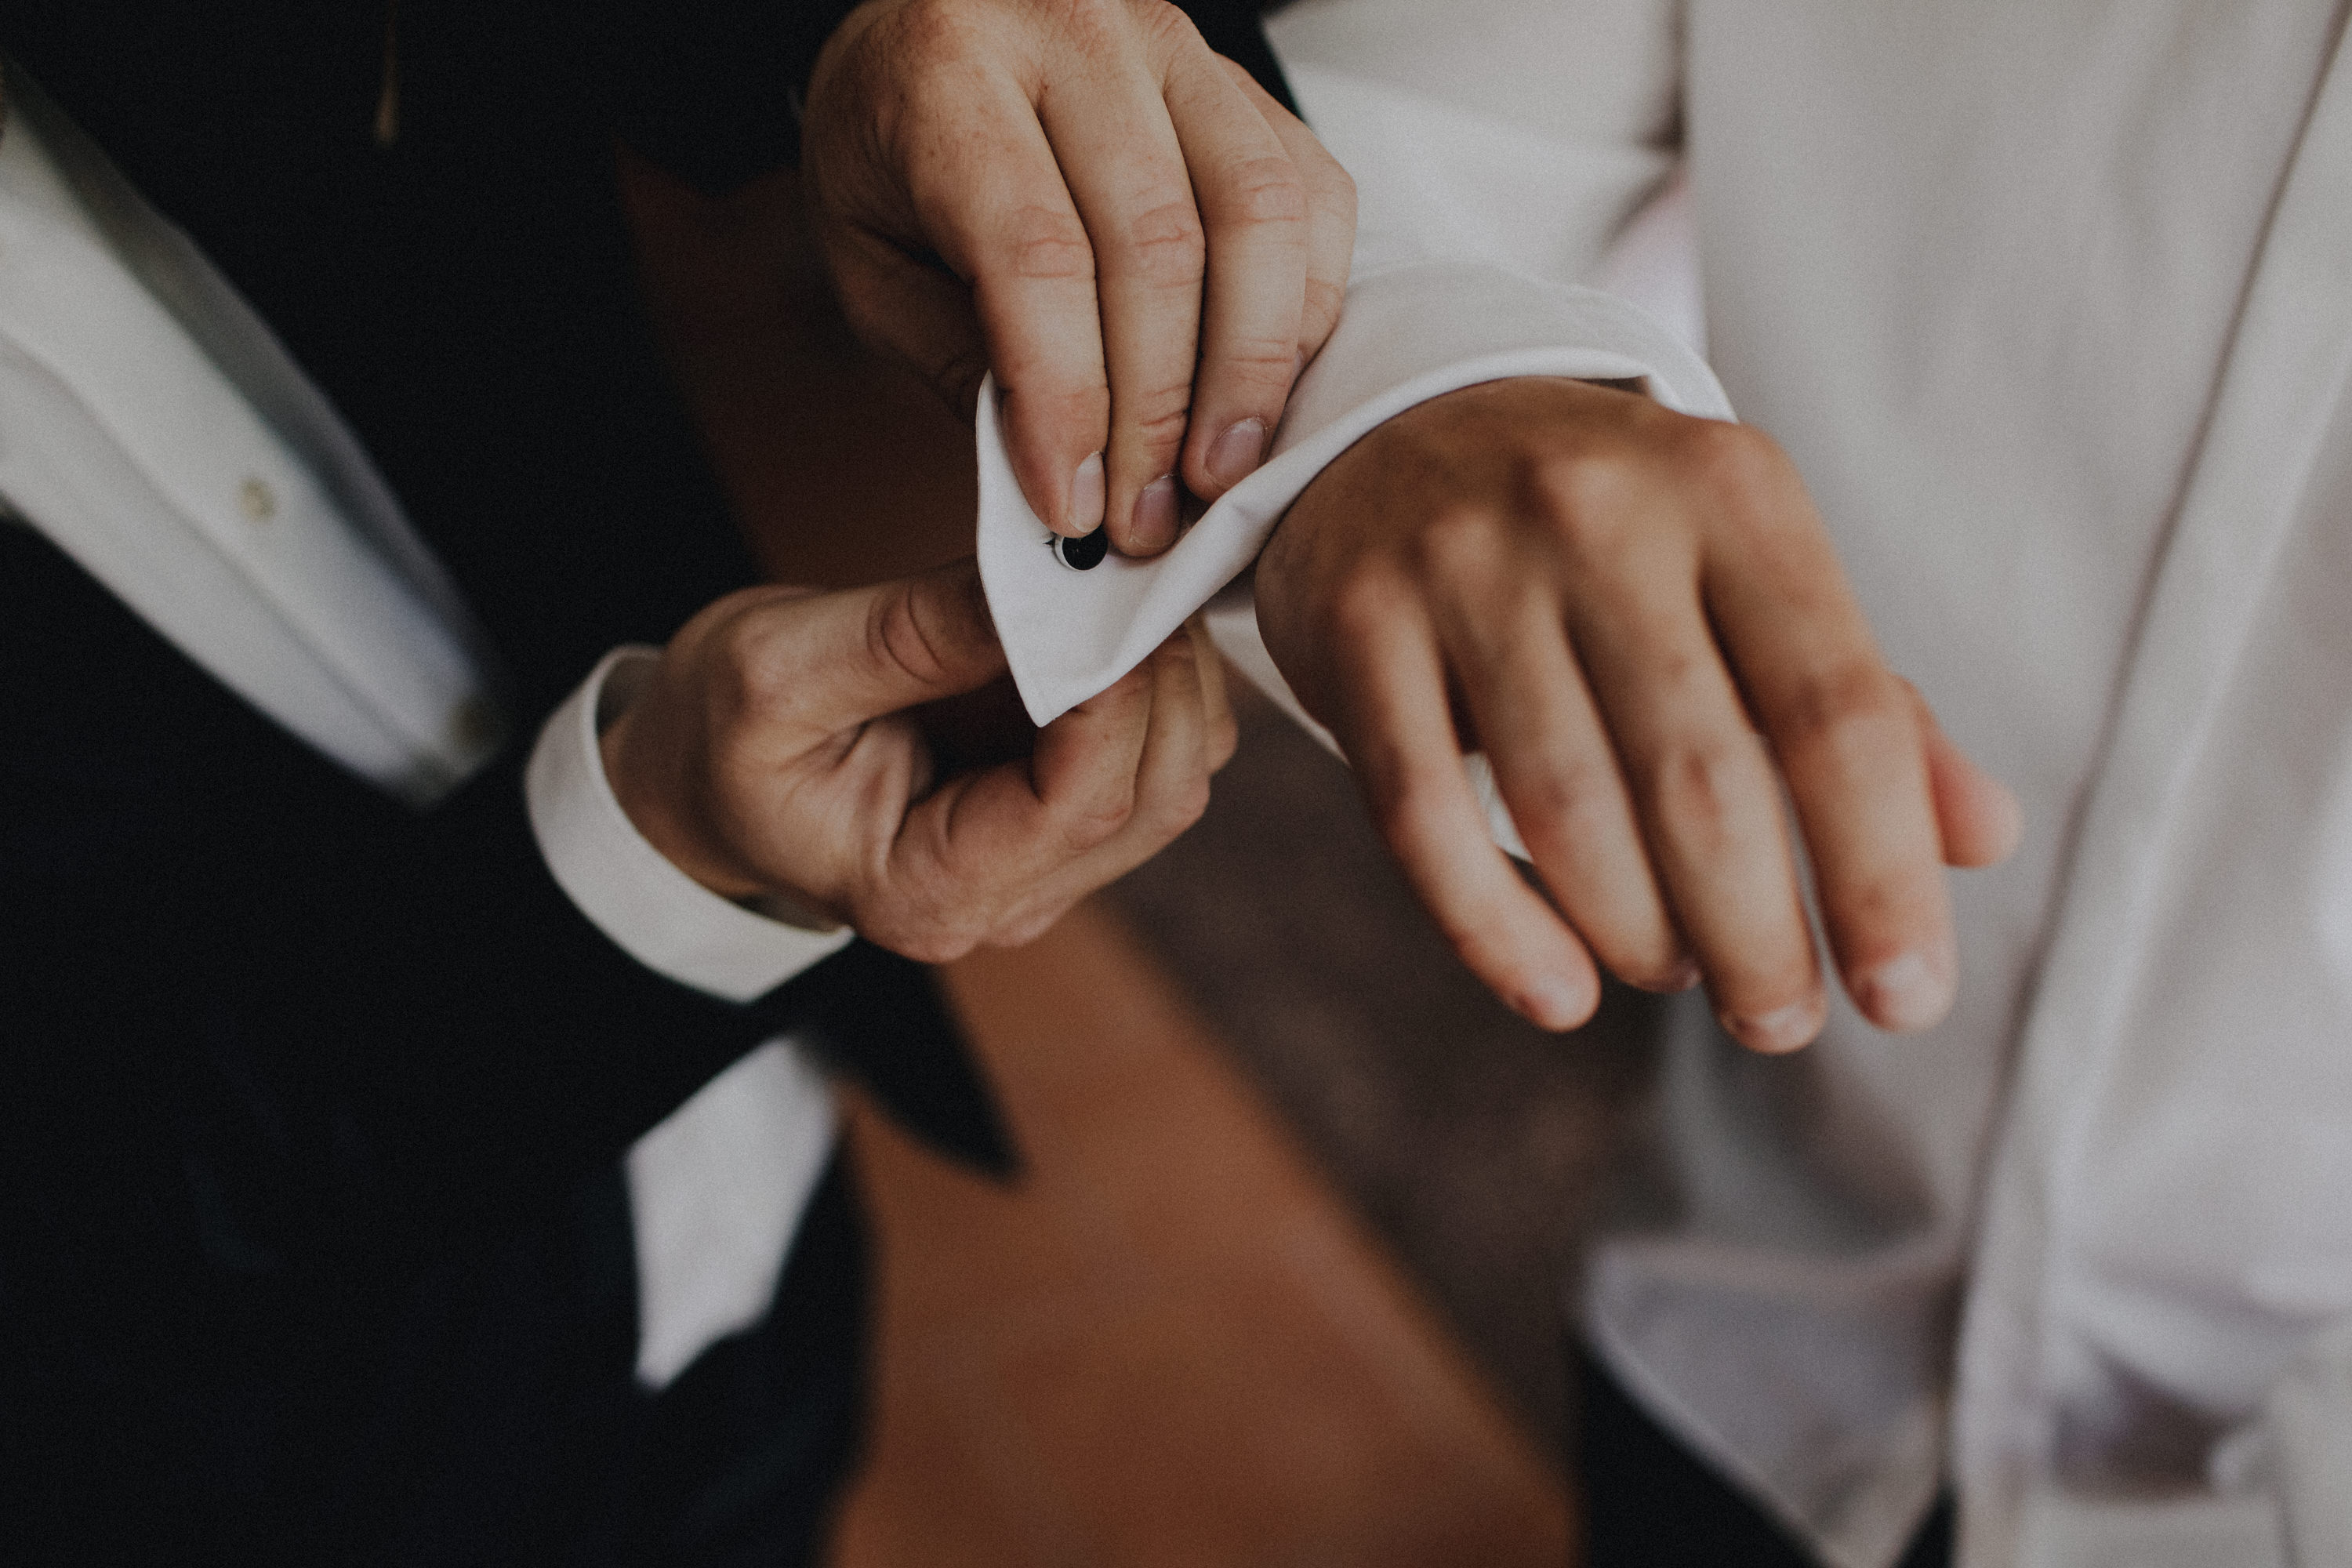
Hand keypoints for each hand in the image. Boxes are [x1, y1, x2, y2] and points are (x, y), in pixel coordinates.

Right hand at [602, 559, 1235, 960]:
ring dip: (1170, 671)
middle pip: (1154, 796)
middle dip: (1165, 675)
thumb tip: (1046, 583)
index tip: (1115, 588)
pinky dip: (1152, 675)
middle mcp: (1008, 901)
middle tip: (1140, 557)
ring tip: (1124, 573)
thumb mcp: (777, 669)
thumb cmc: (720, 739)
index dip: (1120, 694)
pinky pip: (1148, 747)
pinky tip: (1113, 608)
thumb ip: (912, 637)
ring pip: (1174, 771)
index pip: (1080, 805)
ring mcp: (1044, 867)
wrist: (701, 783)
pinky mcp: (1059, 815)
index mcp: (928, 892)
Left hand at [801, 0, 1355, 553]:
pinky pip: (1313, 194)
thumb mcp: (873, 260)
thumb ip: (962, 358)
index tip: (1072, 504)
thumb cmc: (896, 149)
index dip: (1067, 397)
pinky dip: (1303, 309)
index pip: (1034, 253)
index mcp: (948, 72)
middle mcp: (1073, 30)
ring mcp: (1174, 45)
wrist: (934, 31)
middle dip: (1160, 411)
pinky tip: (1266, 390)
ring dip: (1250, 371)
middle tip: (1149, 518)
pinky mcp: (1243, 80)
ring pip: (1258, 213)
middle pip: (1157, 243)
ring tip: (1221, 474)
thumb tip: (1065, 479)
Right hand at [1254, 377, 2020, 1049]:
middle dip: (1758, 938)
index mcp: (1731, 489)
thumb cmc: (1613, 535)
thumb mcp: (1751, 574)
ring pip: (1564, 808)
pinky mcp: (1355, 621)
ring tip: (1675, 973)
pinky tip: (1558, 994)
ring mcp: (1463, 561)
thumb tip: (1982, 838)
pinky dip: (1495, 930)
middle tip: (1781, 1021)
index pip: (1837, 709)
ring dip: (1637, 938)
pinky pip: (1423, 816)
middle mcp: (1597, 509)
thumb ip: (1868, 702)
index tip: (1906, 1000)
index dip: (1881, 872)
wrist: (1397, 423)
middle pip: (1702, 778)